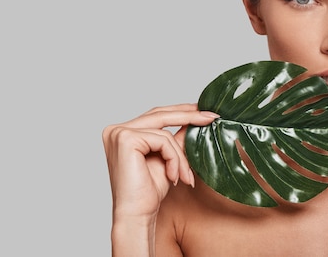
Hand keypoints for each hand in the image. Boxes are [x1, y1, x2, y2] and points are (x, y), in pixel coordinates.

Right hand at [102, 103, 217, 220]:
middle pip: (160, 115)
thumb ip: (177, 137)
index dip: (181, 111)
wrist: (137, 215)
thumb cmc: (148, 192)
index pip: (156, 115)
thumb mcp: (168, 158)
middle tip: (212, 117)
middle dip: (189, 115)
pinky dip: (174, 158)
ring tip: (186, 175)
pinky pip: (162, 140)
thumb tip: (196, 117)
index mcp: (122, 132)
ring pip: (165, 132)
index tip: (205, 111)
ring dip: (181, 155)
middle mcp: (116, 130)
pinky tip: (174, 176)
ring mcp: (118, 133)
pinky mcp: (125, 139)